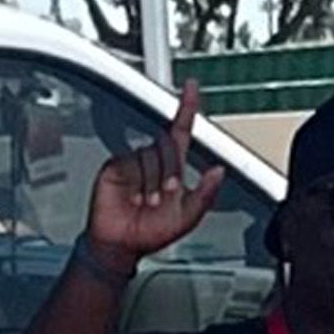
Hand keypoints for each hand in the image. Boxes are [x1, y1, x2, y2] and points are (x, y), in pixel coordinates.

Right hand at [83, 84, 227, 267]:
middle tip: (165, 195)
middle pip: (168, 144)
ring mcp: (134, 163)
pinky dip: (136, 182)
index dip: (187, 108)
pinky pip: (130, 162)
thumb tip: (219, 172)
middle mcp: (153, 162)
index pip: (181, 131)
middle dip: (170, 170)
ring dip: (152, 182)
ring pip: (150, 155)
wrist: (120, 246)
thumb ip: (206, 195)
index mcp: (172, 168)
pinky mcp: (115, 167)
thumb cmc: (151, 234)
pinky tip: (132, 198)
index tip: (190, 87)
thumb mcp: (187, 218)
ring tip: (147, 203)